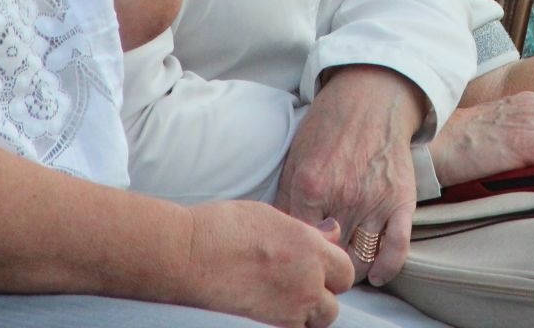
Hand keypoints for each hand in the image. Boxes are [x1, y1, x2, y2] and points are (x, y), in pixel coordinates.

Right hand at [180, 200, 354, 327]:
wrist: (187, 254)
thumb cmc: (223, 228)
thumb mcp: (272, 216)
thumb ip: (306, 231)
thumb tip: (331, 232)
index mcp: (310, 247)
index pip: (346, 271)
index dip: (333, 269)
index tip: (318, 266)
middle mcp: (307, 280)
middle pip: (335, 303)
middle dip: (324, 295)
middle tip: (301, 284)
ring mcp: (289, 307)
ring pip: (317, 321)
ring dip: (308, 313)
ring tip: (285, 298)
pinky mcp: (269, 325)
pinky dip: (289, 323)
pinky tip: (270, 309)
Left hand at [276, 66, 427, 287]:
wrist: (372, 97)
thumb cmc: (329, 126)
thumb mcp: (296, 157)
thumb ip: (285, 198)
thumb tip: (276, 236)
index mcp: (310, 186)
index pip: (298, 242)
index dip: (296, 256)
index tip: (296, 262)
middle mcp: (343, 197)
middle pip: (328, 255)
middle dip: (321, 268)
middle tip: (318, 272)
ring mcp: (374, 200)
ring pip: (359, 257)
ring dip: (350, 270)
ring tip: (342, 271)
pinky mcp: (400, 200)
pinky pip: (396, 247)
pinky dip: (386, 267)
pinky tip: (377, 274)